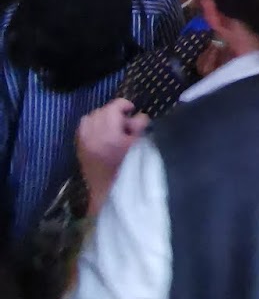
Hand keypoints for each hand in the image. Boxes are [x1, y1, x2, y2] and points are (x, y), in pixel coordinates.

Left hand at [76, 99, 148, 213]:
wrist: (108, 192)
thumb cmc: (128, 168)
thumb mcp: (139, 145)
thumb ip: (139, 126)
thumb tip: (136, 117)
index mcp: (108, 131)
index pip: (114, 106)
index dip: (125, 106)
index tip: (132, 112)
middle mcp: (92, 132)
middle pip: (102, 110)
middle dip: (114, 114)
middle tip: (125, 125)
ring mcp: (83, 140)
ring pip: (91, 117)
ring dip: (102, 119)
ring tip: (111, 129)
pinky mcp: (79, 147)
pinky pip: (83, 128)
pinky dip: (91, 127)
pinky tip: (100, 135)